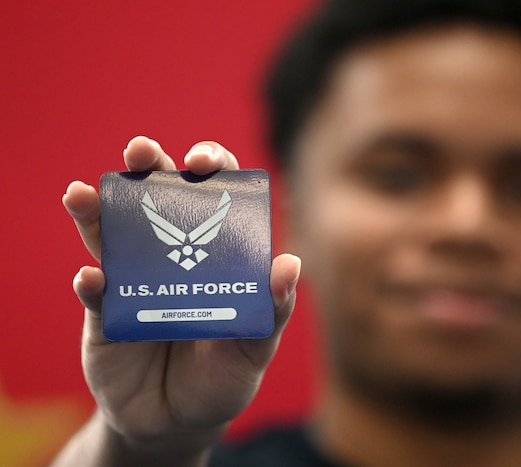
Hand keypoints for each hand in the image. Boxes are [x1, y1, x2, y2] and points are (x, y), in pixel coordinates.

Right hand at [57, 136, 299, 465]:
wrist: (177, 420)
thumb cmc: (224, 376)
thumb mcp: (255, 347)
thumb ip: (273, 310)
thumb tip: (289, 264)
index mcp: (215, 252)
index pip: (213, 195)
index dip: (211, 167)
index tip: (205, 160)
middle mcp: (171, 253)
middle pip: (157, 197)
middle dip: (148, 167)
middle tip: (142, 152)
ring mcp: (135, 279)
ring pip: (113, 232)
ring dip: (97, 210)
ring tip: (85, 193)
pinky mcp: (105, 314)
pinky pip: (95, 293)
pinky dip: (92, 284)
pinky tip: (94, 280)